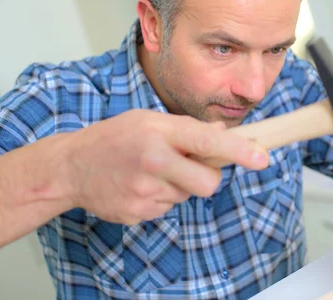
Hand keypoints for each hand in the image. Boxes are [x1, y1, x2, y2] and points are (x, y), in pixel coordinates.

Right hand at [65, 109, 268, 224]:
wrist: (70, 167)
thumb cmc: (115, 137)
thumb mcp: (150, 119)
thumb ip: (188, 127)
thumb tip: (224, 132)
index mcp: (159, 133)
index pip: (208, 141)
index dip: (238, 150)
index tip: (261, 158)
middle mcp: (154, 162)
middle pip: (208, 183)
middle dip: (208, 177)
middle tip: (190, 165)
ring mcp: (145, 192)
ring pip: (188, 195)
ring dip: (180, 185)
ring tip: (153, 171)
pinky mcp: (138, 213)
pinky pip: (169, 207)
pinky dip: (163, 197)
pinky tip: (142, 184)